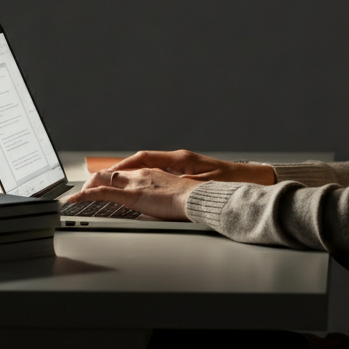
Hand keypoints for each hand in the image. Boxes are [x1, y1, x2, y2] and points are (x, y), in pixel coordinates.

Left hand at [67, 167, 200, 220]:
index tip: (101, 185)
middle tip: (84, 193)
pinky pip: (102, 193)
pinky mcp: (132, 195)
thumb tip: (157, 205)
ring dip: (86, 188)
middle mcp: (140, 174)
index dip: (109, 178)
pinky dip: (84, 195)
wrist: (198, 198)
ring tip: (75, 197)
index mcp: (150, 173)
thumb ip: (162, 197)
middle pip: (109, 173)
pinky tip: (74, 200)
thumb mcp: (174, 195)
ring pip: (102, 180)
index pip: (123, 173)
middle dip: (93, 182)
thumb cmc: (192, 200)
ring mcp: (135, 183)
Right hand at [104, 149, 274, 184]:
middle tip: (99, 177)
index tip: (108, 174)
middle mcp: (178, 158)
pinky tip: (137, 185)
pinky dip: (143, 175)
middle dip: (120, 168)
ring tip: (112, 181)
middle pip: (142, 160)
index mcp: (180, 159)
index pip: (144, 158)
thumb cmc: (229, 183)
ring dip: (130, 172)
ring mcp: (181, 163)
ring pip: (148, 165)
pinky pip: (157, 170)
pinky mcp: (186, 169)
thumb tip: (159, 189)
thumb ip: (180, 187)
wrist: (249, 179)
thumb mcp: (203, 187)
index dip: (123, 165)